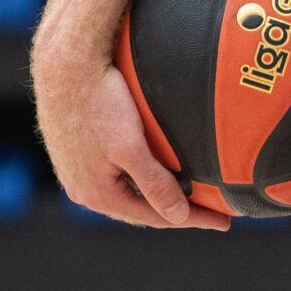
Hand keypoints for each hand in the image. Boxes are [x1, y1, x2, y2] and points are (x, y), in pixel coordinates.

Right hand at [30, 48, 228, 229]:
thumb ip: (154, 183)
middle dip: (176, 213)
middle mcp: (84, 189)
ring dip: (158, 196)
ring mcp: (79, 172)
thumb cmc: (99, 104)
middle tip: (213, 212)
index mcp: (96, 195)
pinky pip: (119, 176)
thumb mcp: (130, 148)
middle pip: (140, 209)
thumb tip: (178, 216)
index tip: (224, 222)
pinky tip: (159, 172)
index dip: (192, 220)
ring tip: (191, 198)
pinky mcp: (80, 152)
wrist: (66, 68)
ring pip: (129, 193)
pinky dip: (142, 180)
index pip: (155, 217)